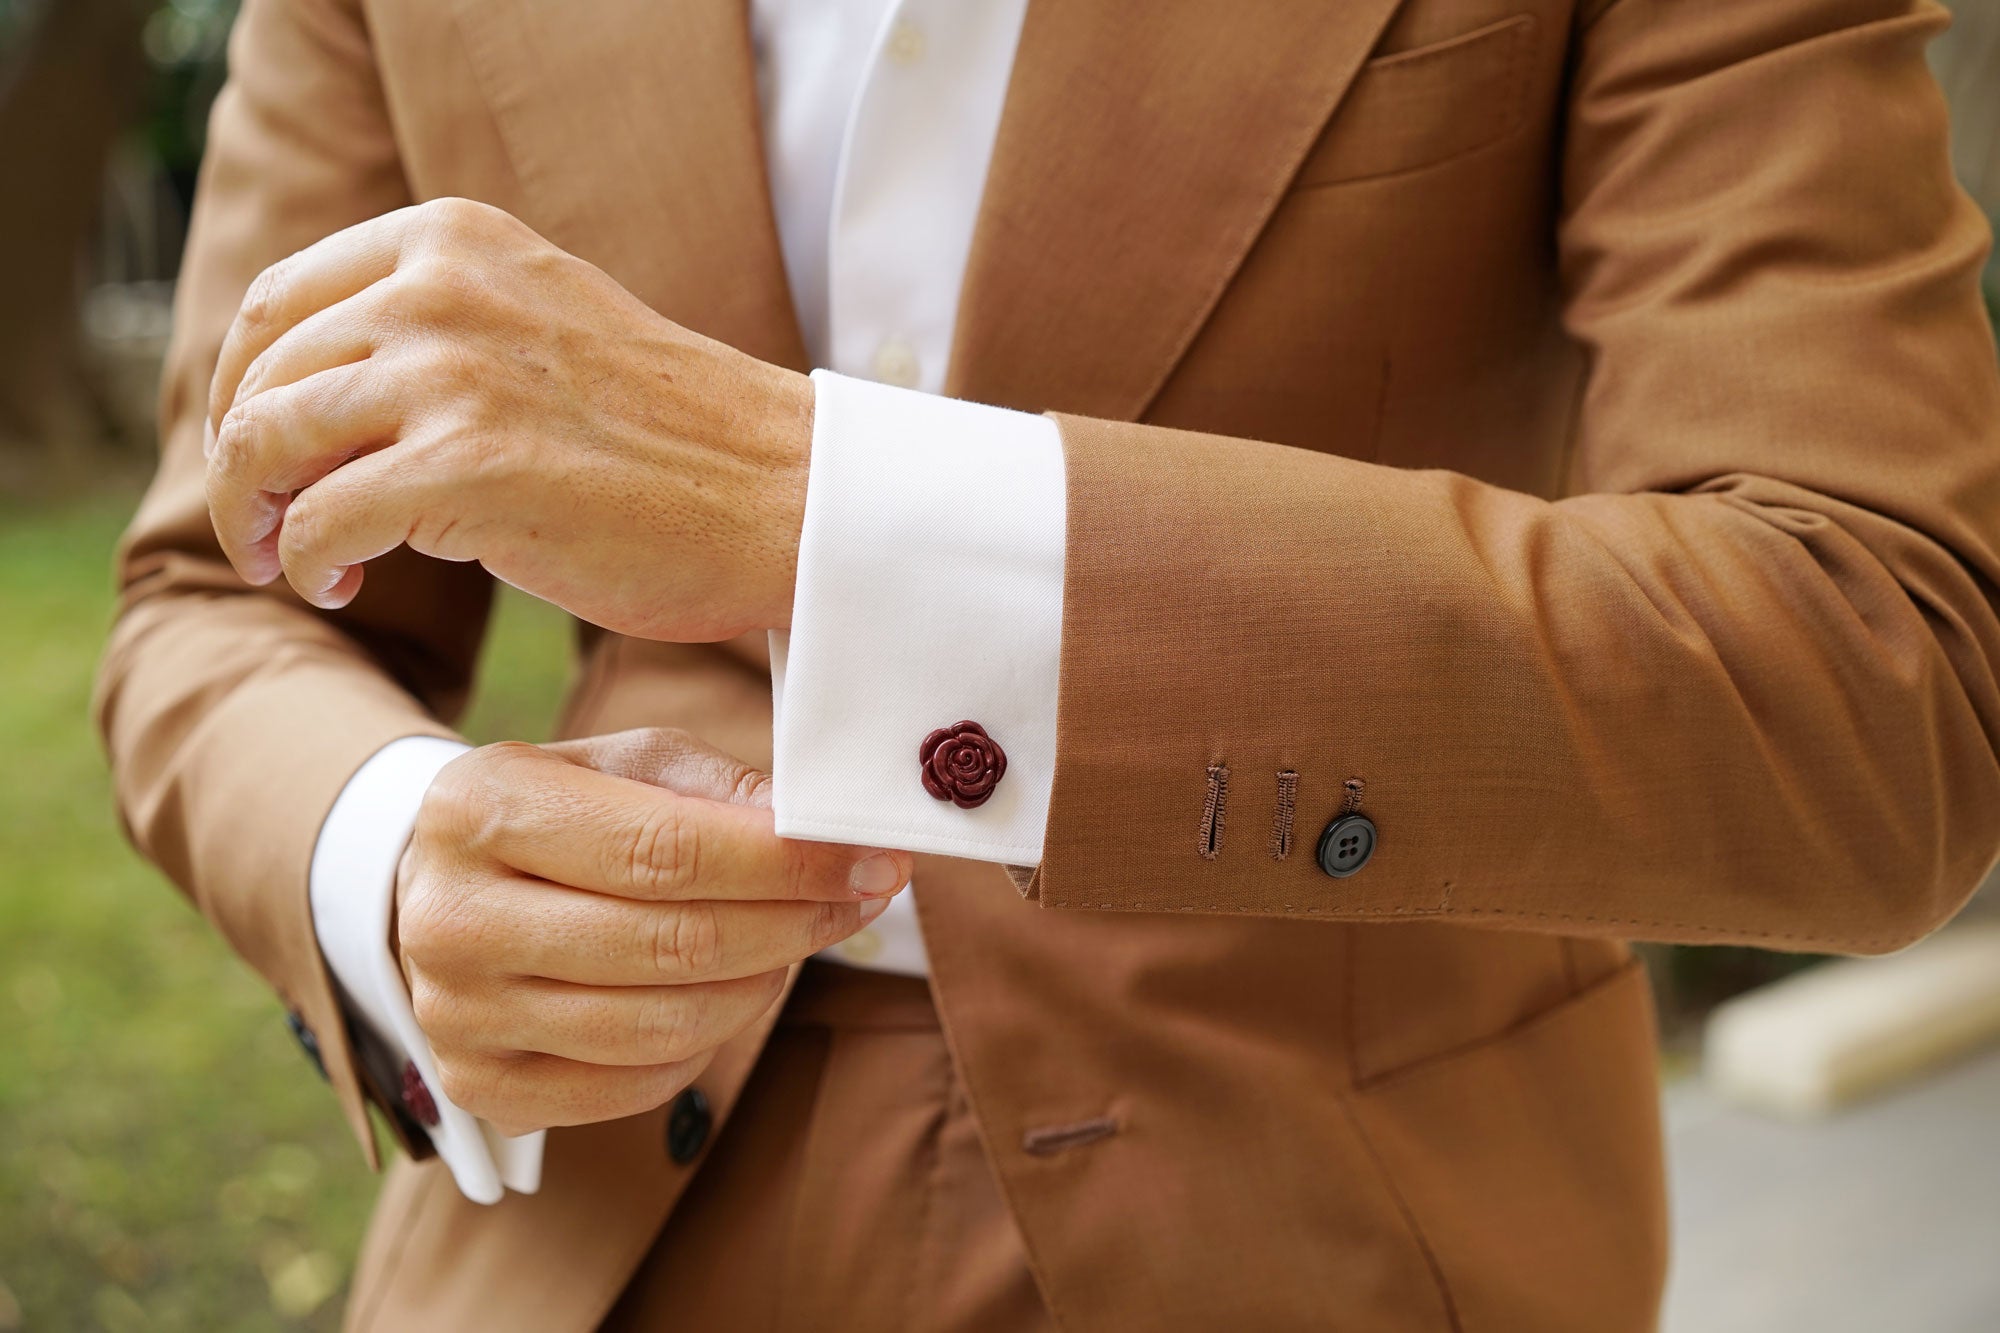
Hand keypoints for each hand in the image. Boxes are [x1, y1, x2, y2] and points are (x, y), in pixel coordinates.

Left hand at [203, 197, 812, 640]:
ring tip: (288, 562)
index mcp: (456, 240)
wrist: (784, 494)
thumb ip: (441, 327)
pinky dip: (310, 564)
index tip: (261, 450)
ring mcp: (451, 375)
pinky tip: (345, 586)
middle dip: (242, 462)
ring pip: (267, 442)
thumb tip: (318, 390)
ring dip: (256, 516)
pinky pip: (321, 521)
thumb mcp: (542, 325)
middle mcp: (441, 288)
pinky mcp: (466, 470)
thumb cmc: (673, 437)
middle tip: (262, 527)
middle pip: (262, 375)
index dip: (244, 388)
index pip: (278, 302)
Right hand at [394, 728, 907, 1136]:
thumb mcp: (625, 765)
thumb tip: (818, 832)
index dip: (784, 863)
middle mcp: (453, 918)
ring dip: (762, 983)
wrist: (440, 887)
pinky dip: (707, 1041)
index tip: (871, 859)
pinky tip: (730, 991)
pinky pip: (635, 1083)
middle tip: (863, 899)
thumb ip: (719, 788)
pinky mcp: (481, 1086)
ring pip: (662, 1025)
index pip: (664, 849)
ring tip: (797, 941)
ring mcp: (458, 1014)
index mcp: (480, 808)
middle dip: (794, 922)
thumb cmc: (559, 812)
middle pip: (671, 944)